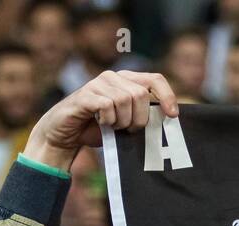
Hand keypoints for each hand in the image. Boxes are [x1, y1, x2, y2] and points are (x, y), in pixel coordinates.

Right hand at [23, 70, 179, 171]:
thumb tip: (168, 119)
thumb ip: (143, 116)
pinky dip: (107, 120)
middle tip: (127, 129)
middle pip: (141, 94)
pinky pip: (107, 105)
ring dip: (122, 121)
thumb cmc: (98, 130)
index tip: (173, 116)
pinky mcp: (85, 95)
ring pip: (125, 100)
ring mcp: (98, 83)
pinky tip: (100, 123)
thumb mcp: (126, 123)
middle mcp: (113, 77)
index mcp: (126, 80)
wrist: (65, 136)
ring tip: (112, 126)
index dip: (167, 96)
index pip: (155, 79)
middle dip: (139, 118)